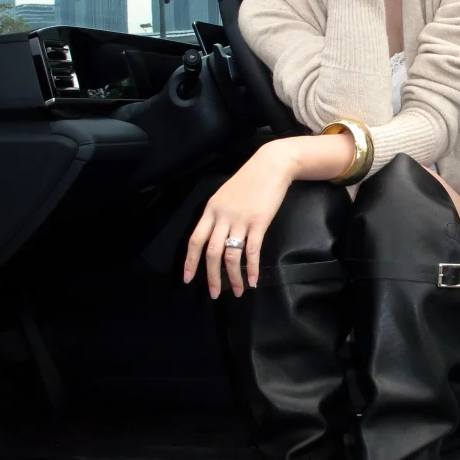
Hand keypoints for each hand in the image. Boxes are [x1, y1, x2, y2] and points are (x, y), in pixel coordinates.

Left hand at [183, 142, 293, 297]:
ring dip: (232, 277)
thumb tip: (215, 237)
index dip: (190, 261)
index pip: (195, 240)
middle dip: (211, 276)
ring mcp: (240, 220)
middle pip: (211, 252)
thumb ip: (218, 214)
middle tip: (213, 294)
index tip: (188, 279)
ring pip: (231, 255)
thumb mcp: (225, 195)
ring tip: (236, 292)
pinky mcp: (259, 222)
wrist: (271, 165)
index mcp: (211, 210)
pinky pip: (252, 250)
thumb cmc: (250, 180)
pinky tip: (252, 281)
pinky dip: (251, 268)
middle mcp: (222, 216)